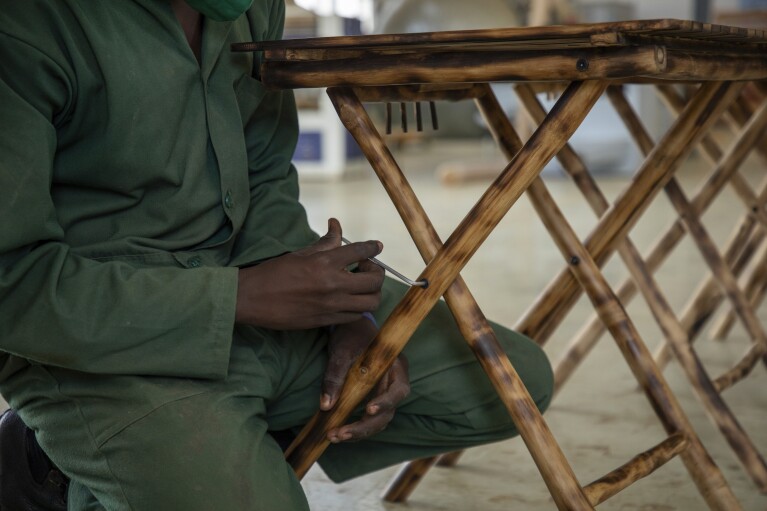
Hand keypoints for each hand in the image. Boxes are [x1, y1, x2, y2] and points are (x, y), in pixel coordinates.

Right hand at [235, 218, 384, 329]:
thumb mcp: (301, 254)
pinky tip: (350, 300)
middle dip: (376, 273)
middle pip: (374, 280)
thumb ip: (325, 242)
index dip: (373, 247)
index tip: (377, 246)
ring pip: (370, 302)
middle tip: (366, 269)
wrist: (252, 299)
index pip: (361, 251)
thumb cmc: (274, 272)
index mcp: (324, 262)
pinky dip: (359, 307)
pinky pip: (355, 315)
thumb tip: (336, 225)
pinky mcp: (326, 320)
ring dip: (372, 292)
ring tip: (361, 286)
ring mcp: (331, 305)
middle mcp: (332, 284)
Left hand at [321, 317, 409, 442]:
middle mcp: (394, 383)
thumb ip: (335, 376)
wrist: (352, 331)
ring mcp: (384, 393)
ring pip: (378, 420)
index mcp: (395, 367)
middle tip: (341, 434)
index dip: (386, 402)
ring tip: (333, 436)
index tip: (368, 410)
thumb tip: (326, 405)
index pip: (399, 390)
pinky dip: (355, 428)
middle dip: (365, 427)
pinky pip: (368, 419)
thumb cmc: (351, 337)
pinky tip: (337, 433)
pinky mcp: (373, 399)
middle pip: (388, 413)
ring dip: (358, 432)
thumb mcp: (341, 352)